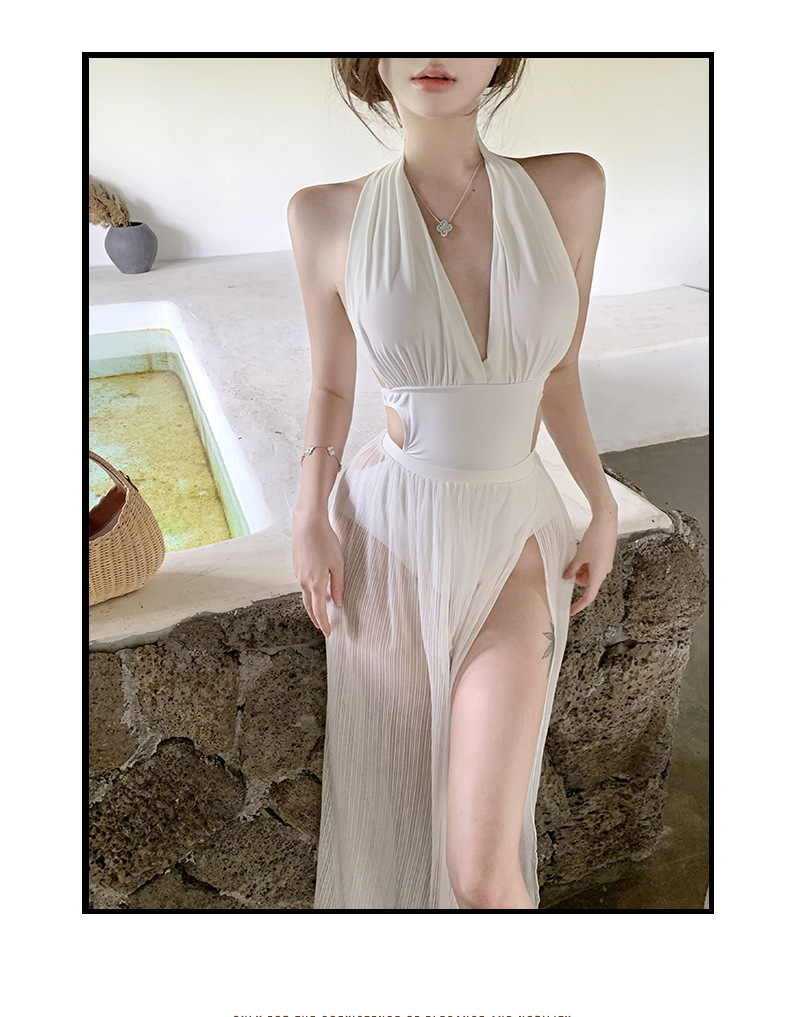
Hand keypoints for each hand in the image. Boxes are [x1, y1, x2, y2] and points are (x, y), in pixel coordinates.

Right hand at [292, 511, 344, 636]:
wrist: (307, 523)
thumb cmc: (325, 541)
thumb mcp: (338, 564)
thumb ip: (338, 585)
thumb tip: (337, 602)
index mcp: (316, 583)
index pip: (319, 611)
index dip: (324, 623)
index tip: (328, 633)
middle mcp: (304, 581)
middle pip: (309, 606)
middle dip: (316, 618)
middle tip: (322, 627)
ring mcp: (298, 573)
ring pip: (305, 594)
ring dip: (312, 605)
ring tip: (320, 612)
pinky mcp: (296, 565)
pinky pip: (303, 583)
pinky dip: (309, 591)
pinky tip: (316, 589)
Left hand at [563, 511, 617, 616]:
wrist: (606, 522)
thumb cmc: (595, 538)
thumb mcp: (579, 556)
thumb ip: (572, 569)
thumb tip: (566, 577)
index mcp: (599, 574)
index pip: (589, 596)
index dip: (579, 605)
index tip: (571, 611)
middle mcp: (604, 571)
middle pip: (588, 583)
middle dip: (577, 579)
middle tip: (567, 570)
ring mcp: (605, 564)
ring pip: (589, 574)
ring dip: (580, 571)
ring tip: (574, 559)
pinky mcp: (605, 556)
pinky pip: (593, 566)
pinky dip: (585, 564)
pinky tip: (580, 555)